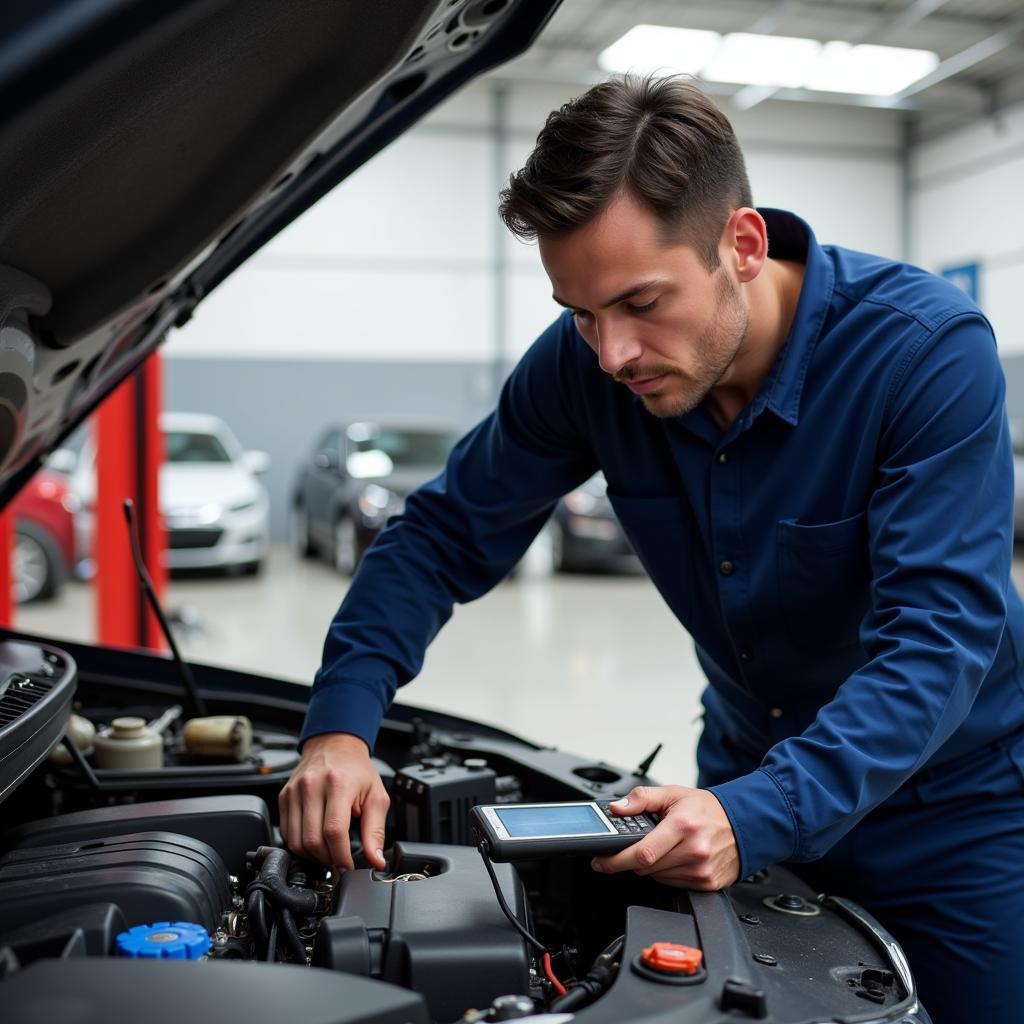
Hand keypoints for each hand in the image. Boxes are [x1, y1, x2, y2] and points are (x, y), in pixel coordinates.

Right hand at [278, 732, 389, 870]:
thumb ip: (376, 830)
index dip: (341, 856)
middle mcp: (312, 786)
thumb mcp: (376, 796)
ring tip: (328, 853)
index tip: (349, 867)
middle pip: (312, 840)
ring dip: (312, 856)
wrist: (334, 745)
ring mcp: (294, 791)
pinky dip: (300, 845)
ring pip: (296, 841)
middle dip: (328, 859)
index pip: (334, 831)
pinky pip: (286, 833)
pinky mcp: (284, 797)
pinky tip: (315, 841)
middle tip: (339, 861)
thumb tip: (376, 860)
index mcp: (338, 784)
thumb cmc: (356, 770)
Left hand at [591, 785, 739, 889]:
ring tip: (664, 847)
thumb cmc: (706, 809)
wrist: (743, 823)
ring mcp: (701, 870)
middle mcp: (694, 850)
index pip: (642, 853)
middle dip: (634, 859)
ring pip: (658, 878)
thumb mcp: (673, 793)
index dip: (616, 860)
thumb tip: (617, 808)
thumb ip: (642, 798)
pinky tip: (677, 858)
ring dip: (651, 866)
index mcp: (682, 826)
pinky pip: (674, 885)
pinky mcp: (708, 884)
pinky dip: (667, 874)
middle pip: (646, 868)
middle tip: (637, 846)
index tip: (601, 861)